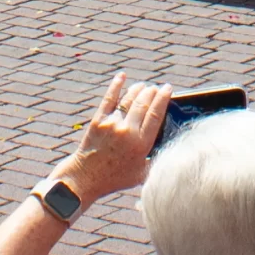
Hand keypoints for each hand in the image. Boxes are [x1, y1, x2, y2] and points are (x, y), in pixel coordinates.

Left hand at [52, 74, 168, 206]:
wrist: (86, 178)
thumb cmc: (115, 178)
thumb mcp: (142, 174)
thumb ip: (156, 159)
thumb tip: (168, 144)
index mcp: (141, 144)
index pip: (156, 114)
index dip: (163, 98)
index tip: (168, 88)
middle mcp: (127, 131)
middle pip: (143, 103)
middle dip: (151, 91)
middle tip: (155, 88)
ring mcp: (112, 124)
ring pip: (128, 99)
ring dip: (138, 89)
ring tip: (143, 86)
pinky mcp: (98, 120)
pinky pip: (109, 98)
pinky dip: (116, 85)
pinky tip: (122, 76)